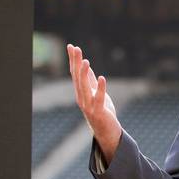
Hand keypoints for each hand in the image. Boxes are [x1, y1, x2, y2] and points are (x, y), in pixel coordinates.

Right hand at [67, 44, 121, 162]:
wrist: (106, 131)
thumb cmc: (102, 111)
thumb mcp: (96, 93)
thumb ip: (91, 81)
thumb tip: (87, 66)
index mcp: (81, 92)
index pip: (75, 73)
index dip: (73, 60)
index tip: (71, 46)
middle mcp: (81, 97)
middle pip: (77, 78)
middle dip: (76, 63)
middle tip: (75, 49)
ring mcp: (88, 105)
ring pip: (84, 87)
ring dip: (84, 74)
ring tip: (85, 61)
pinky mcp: (98, 111)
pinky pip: (98, 98)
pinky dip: (100, 88)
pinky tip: (102, 78)